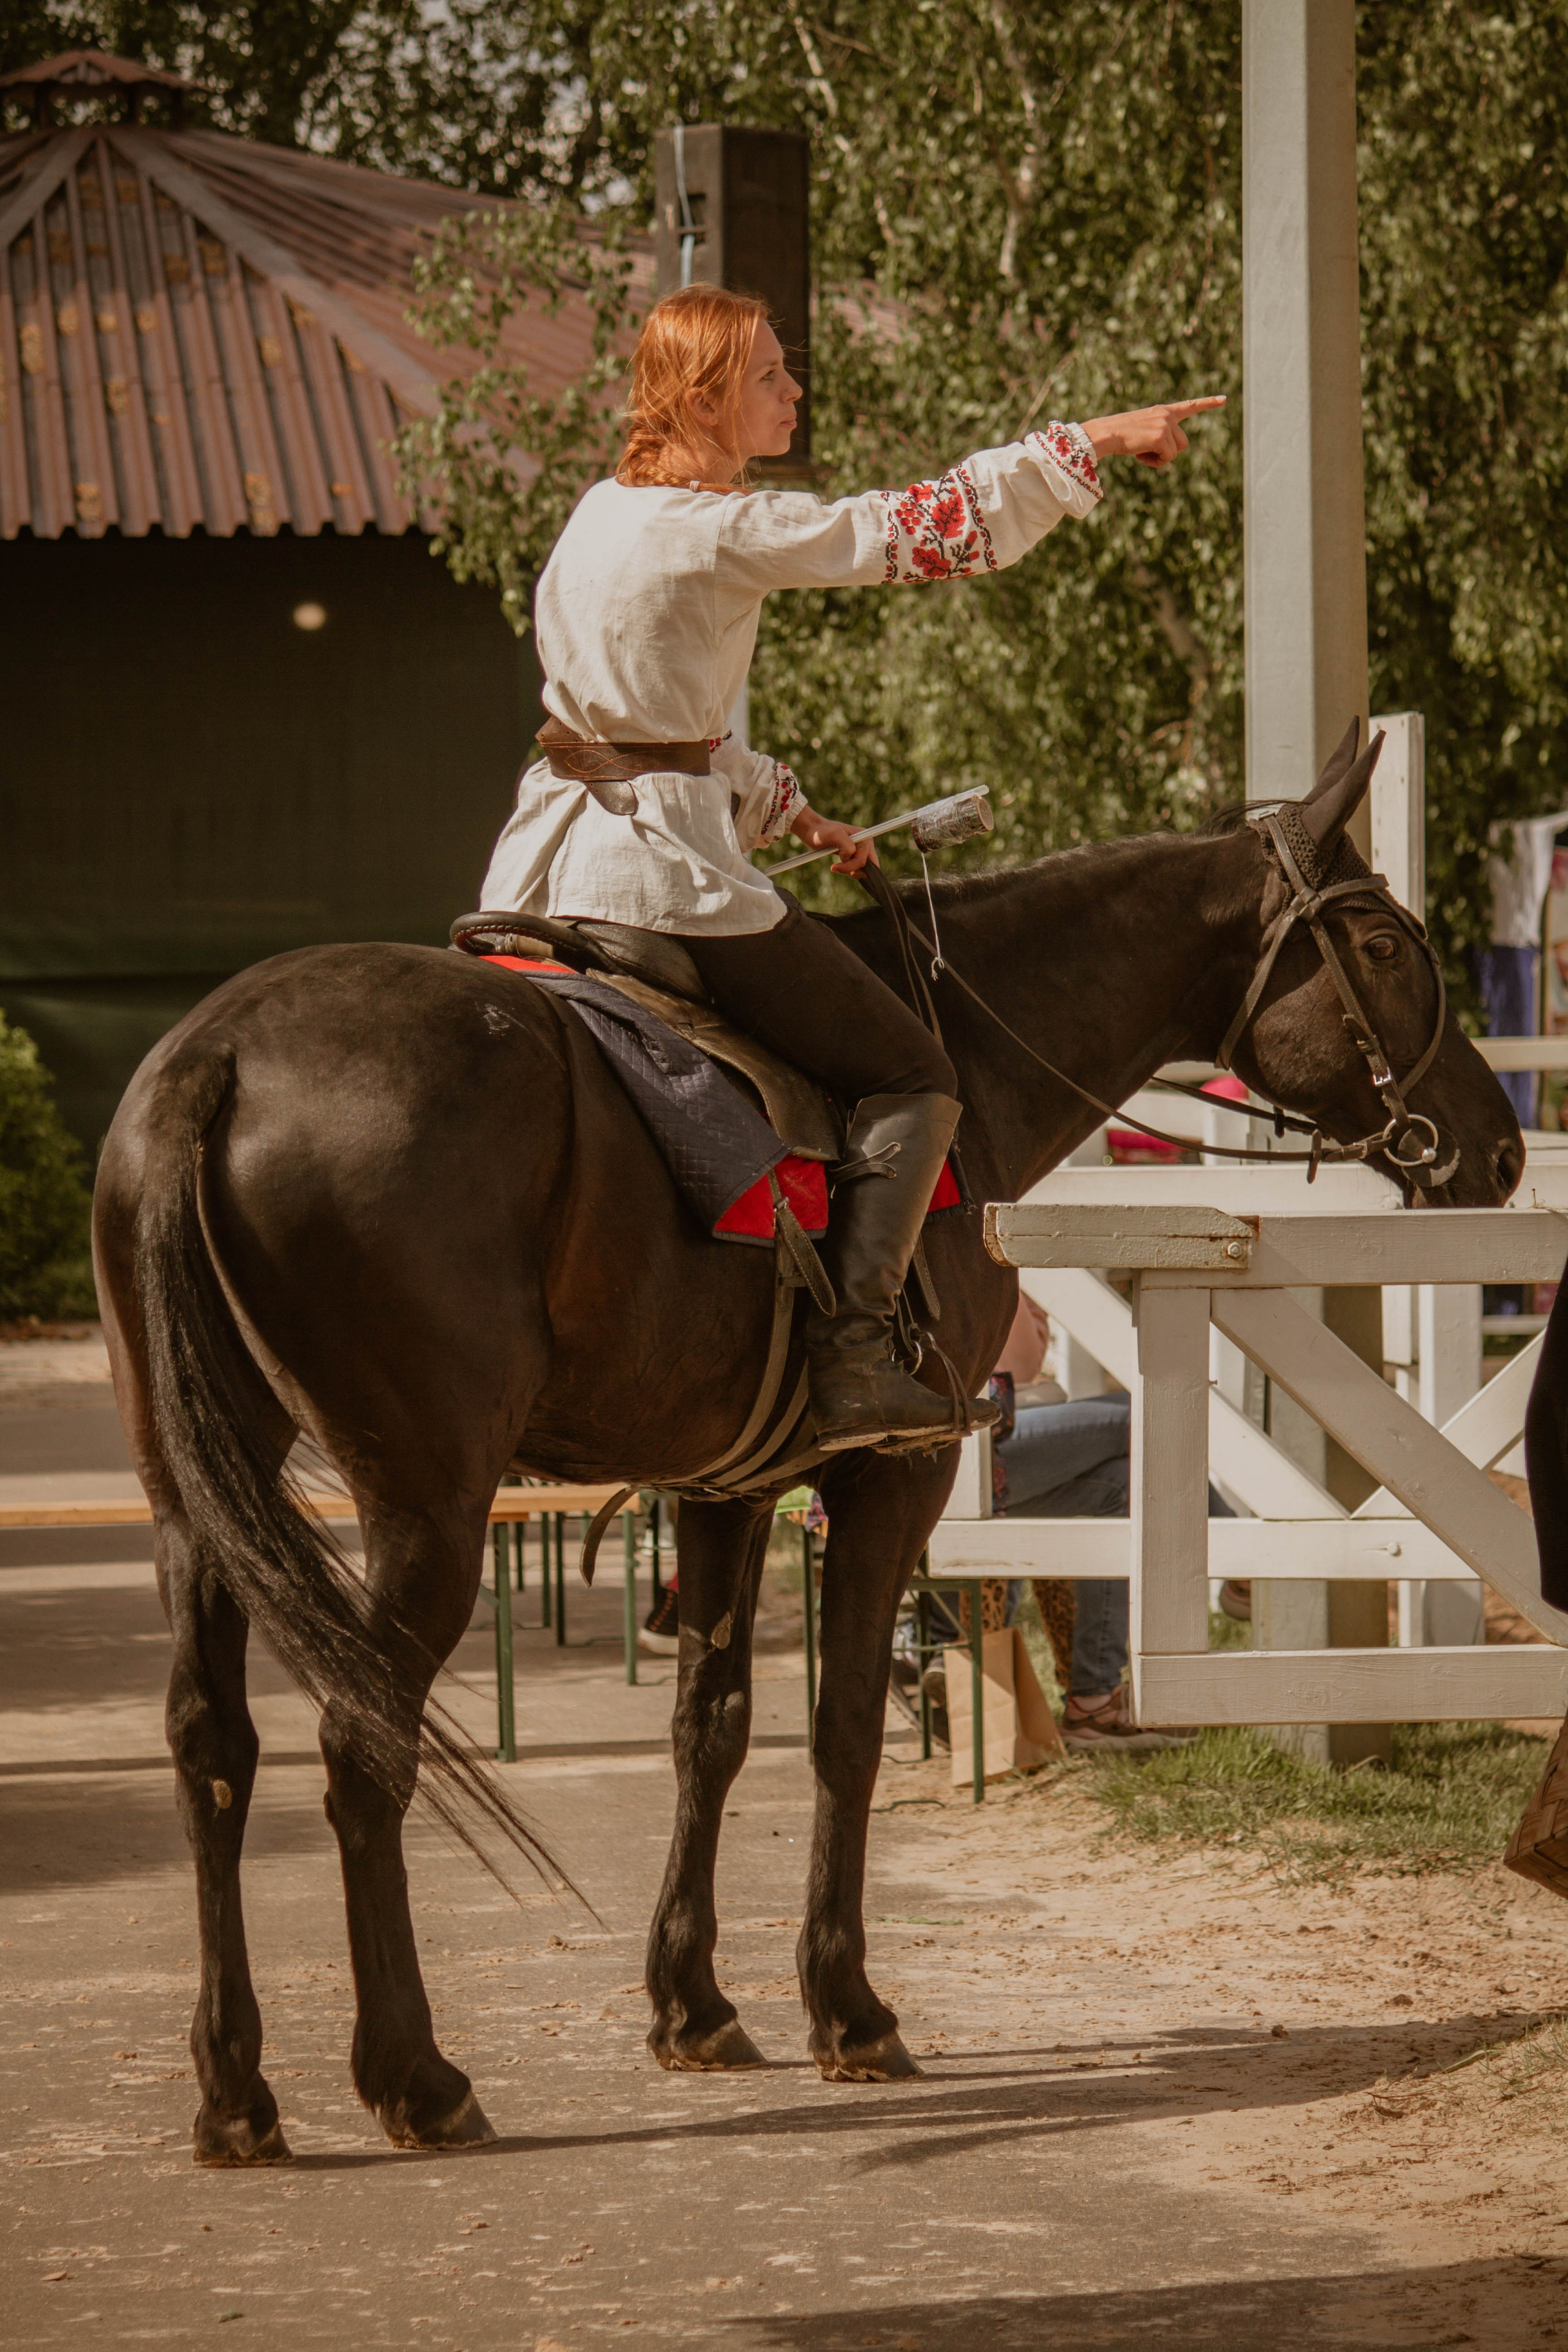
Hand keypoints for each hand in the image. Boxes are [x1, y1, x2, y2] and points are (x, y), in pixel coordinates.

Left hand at [789, 807, 879, 875]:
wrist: (813, 831)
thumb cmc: (821, 832)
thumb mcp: (834, 835)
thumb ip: (847, 846)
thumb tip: (851, 856)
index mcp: (865, 837)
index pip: (864, 861)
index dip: (851, 866)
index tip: (834, 866)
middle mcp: (866, 843)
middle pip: (868, 867)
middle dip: (852, 870)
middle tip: (836, 867)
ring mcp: (862, 849)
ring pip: (863, 869)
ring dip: (850, 871)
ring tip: (836, 865)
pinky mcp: (856, 853)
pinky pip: (858, 868)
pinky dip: (849, 870)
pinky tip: (839, 865)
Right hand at [1082, 396, 1225, 467]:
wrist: (1106, 433)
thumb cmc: (1120, 435)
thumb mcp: (1143, 431)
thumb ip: (1159, 436)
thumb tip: (1169, 452)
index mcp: (1163, 411)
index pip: (1189, 406)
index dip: (1207, 404)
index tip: (1224, 399)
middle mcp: (1167, 415)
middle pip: (1183, 443)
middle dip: (1169, 452)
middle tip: (1148, 452)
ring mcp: (1165, 425)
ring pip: (1176, 452)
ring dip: (1161, 458)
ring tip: (1143, 453)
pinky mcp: (1161, 436)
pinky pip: (1167, 458)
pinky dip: (1155, 463)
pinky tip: (1141, 456)